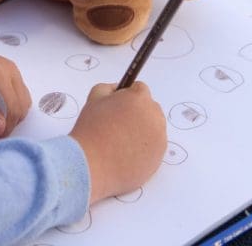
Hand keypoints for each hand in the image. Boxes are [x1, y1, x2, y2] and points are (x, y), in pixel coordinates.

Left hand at [0, 47, 30, 138]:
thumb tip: (0, 129)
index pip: (12, 108)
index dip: (2, 127)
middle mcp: (11, 71)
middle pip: (20, 108)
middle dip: (4, 125)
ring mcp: (13, 72)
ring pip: (22, 105)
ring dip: (7, 118)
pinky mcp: (11, 76)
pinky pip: (17, 98)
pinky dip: (8, 110)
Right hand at [69, 82, 166, 202]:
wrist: (91, 164)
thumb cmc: (91, 129)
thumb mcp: (94, 98)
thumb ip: (108, 88)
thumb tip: (118, 90)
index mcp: (140, 99)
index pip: (140, 89)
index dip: (126, 96)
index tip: (116, 106)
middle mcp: (155, 117)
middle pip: (150, 109)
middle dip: (137, 113)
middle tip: (117, 124)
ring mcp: (159, 139)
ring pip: (153, 129)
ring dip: (141, 130)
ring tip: (120, 141)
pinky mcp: (158, 158)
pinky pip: (153, 147)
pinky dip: (143, 148)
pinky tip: (125, 153)